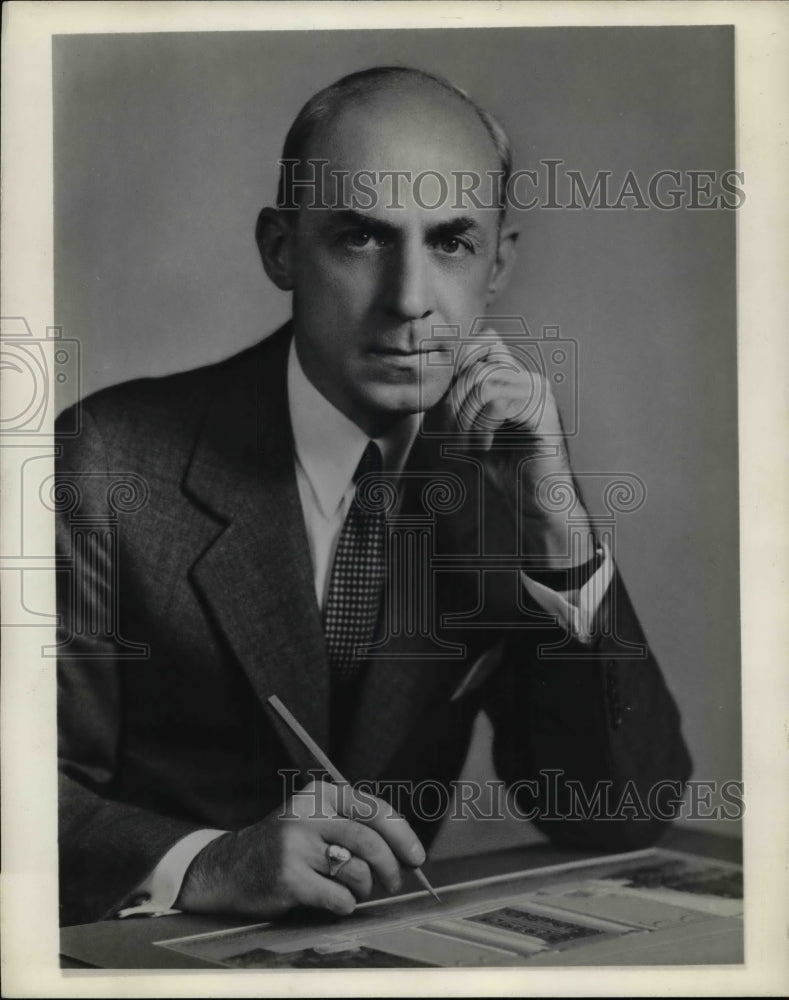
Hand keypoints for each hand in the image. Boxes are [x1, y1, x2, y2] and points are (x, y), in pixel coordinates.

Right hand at [175, 779, 425, 918]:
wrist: (230, 866)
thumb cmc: (285, 844)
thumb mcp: (314, 818)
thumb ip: (352, 823)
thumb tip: (404, 847)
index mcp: (319, 794)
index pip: (373, 809)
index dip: (401, 834)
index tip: (416, 855)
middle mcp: (307, 814)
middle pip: (369, 840)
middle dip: (391, 867)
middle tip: (394, 882)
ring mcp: (295, 846)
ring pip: (357, 870)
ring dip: (364, 888)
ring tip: (353, 890)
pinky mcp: (288, 878)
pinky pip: (339, 897)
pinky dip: (345, 904)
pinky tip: (332, 900)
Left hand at [424, 327, 594, 565]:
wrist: (531, 505)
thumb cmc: (500, 470)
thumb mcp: (464, 428)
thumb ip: (454, 398)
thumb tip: (435, 367)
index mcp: (510, 378)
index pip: (481, 342)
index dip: (455, 367)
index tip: (444, 409)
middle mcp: (526, 378)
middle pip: (475, 364)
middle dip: (452, 404)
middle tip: (454, 439)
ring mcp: (537, 392)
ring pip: (484, 382)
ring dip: (465, 419)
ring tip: (469, 446)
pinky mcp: (543, 411)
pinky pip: (499, 401)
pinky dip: (482, 426)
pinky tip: (485, 447)